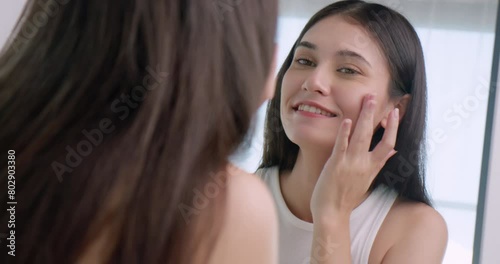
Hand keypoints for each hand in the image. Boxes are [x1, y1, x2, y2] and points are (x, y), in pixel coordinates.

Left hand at [310, 94, 398, 218]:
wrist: (332, 213)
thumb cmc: (346, 196)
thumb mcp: (367, 179)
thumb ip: (379, 163)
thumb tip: (394, 150)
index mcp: (372, 167)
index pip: (389, 143)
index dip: (393, 127)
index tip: (395, 112)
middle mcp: (364, 164)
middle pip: (376, 135)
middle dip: (377, 114)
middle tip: (376, 96)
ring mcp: (351, 164)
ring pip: (361, 136)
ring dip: (365, 116)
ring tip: (367, 100)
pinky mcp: (336, 165)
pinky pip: (341, 146)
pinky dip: (345, 133)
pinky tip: (347, 120)